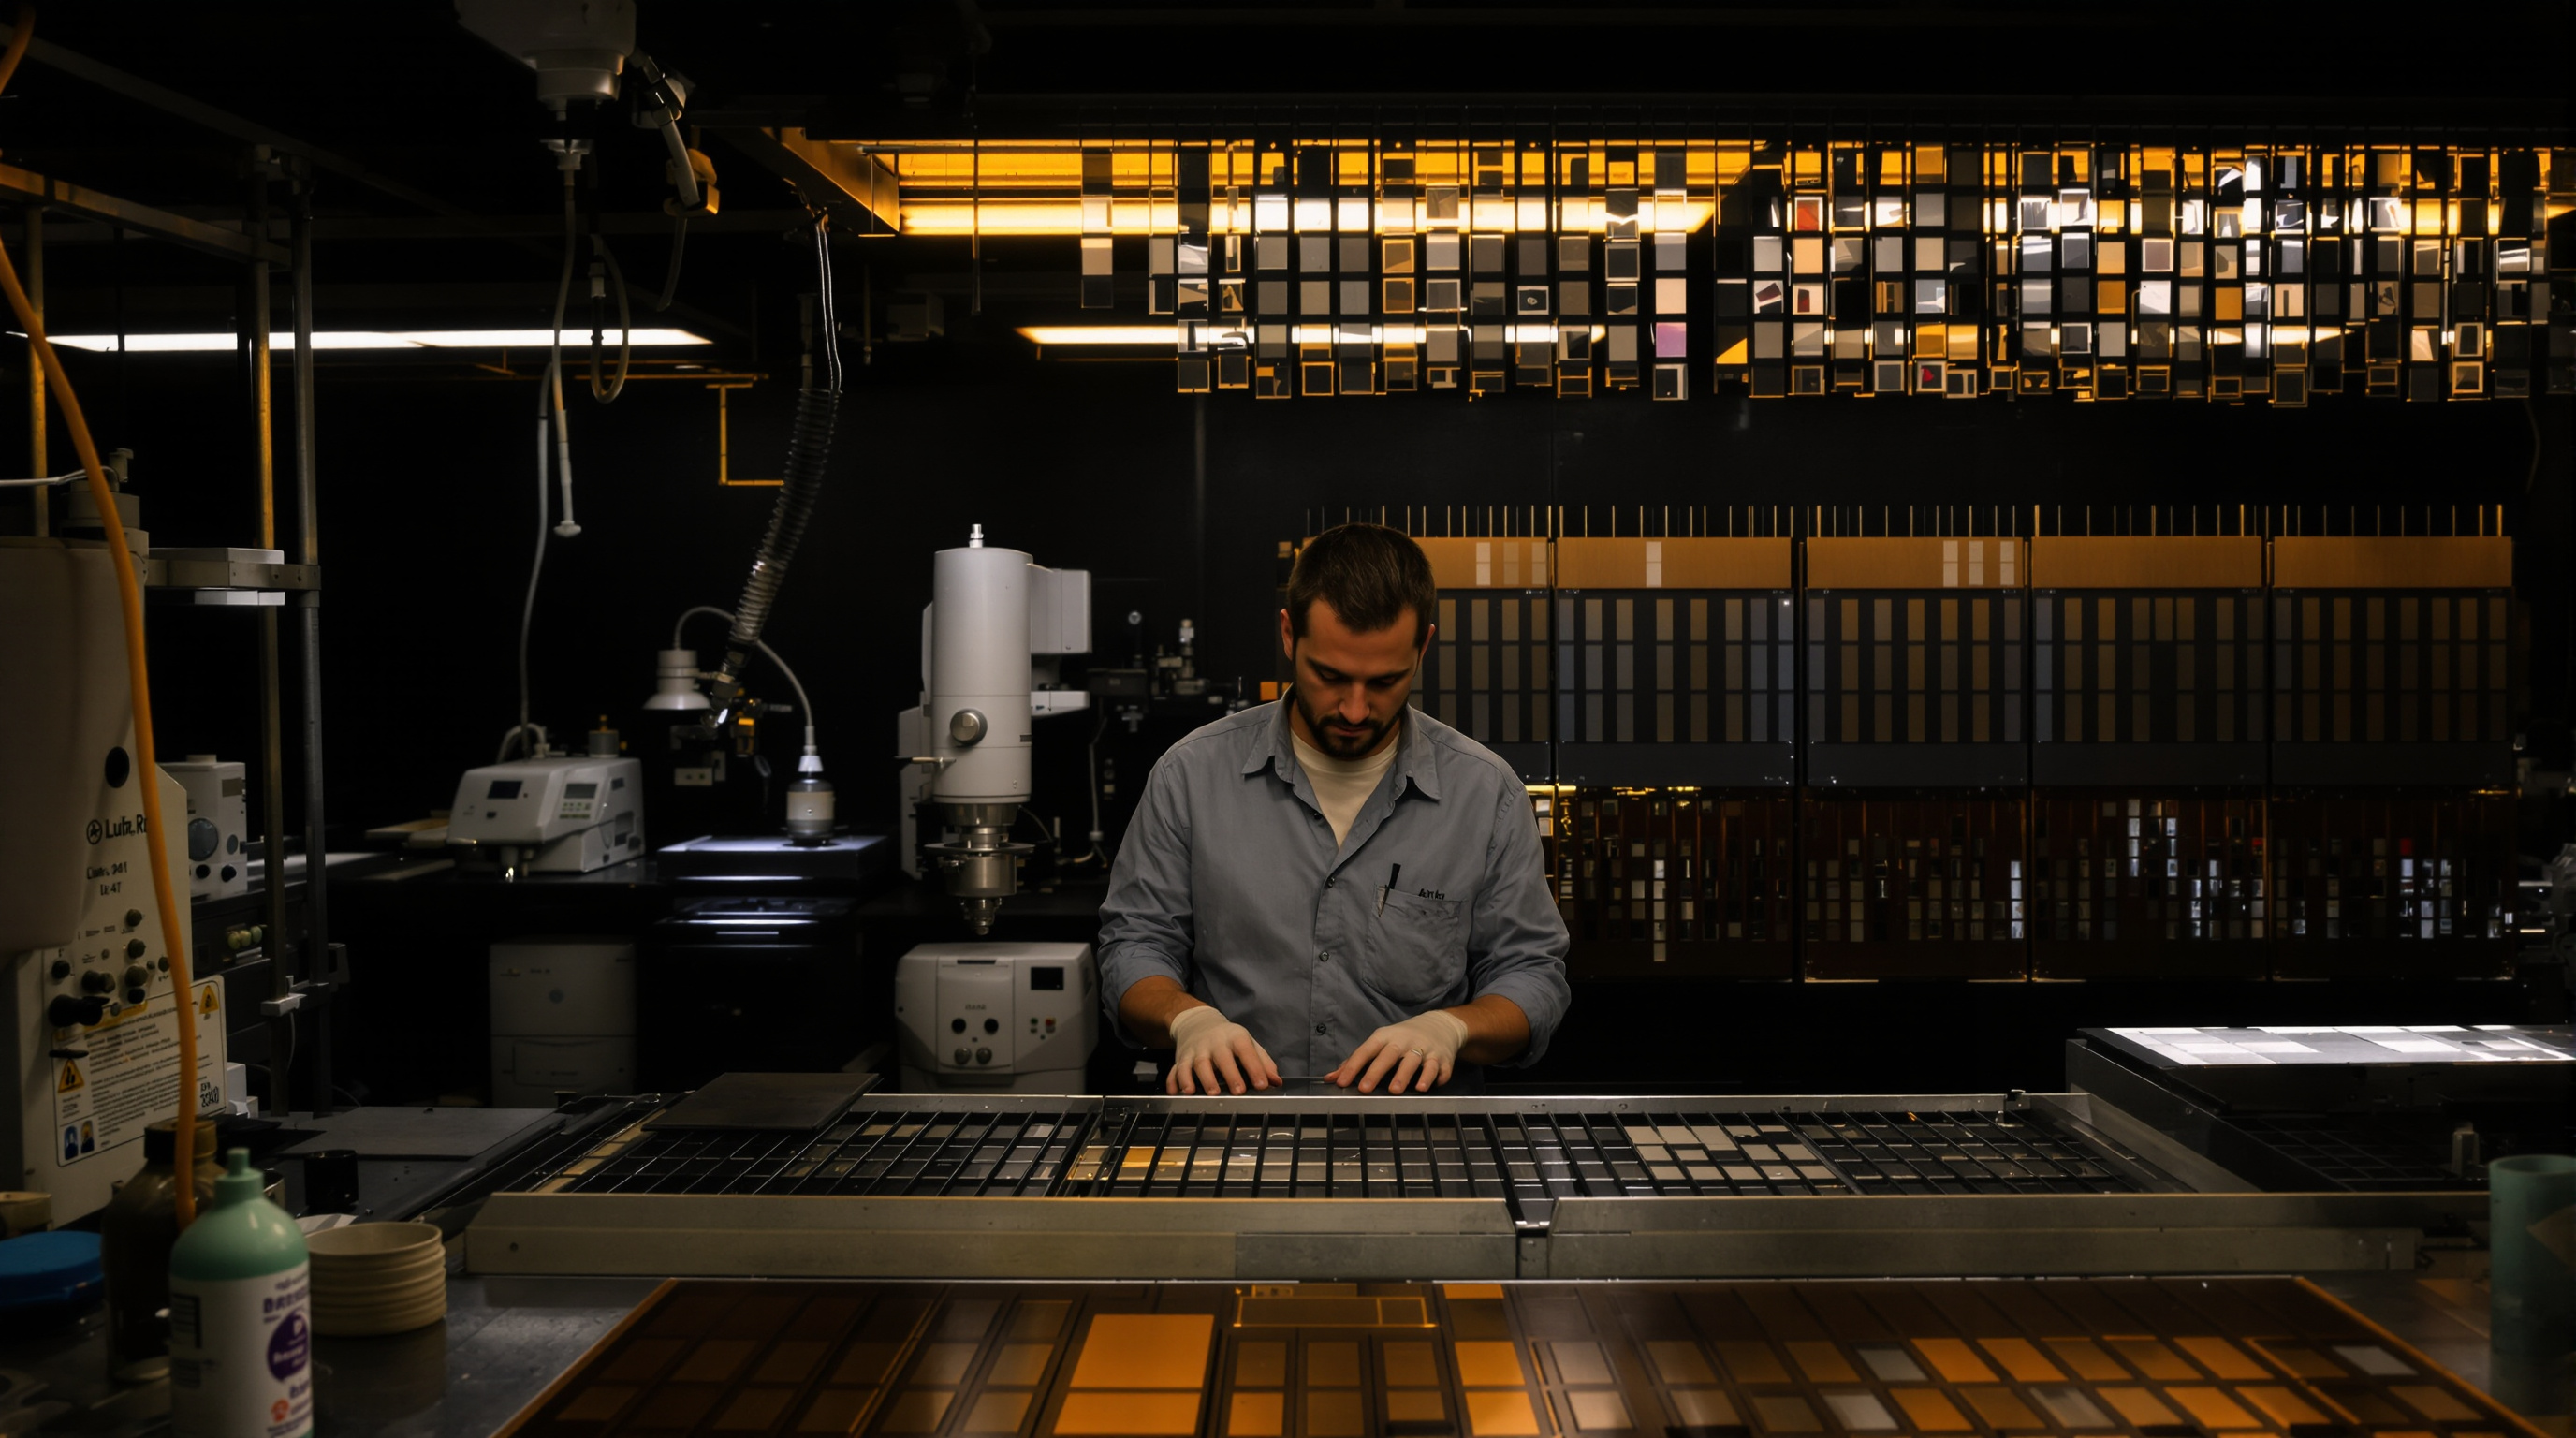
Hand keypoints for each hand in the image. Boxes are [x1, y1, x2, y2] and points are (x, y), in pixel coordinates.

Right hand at [1166, 1005, 1279, 1094]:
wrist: (1197, 1022)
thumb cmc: (1228, 1039)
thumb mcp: (1248, 1044)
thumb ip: (1263, 1062)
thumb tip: (1277, 1082)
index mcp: (1235, 1037)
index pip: (1246, 1050)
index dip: (1254, 1067)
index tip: (1262, 1085)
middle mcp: (1214, 1043)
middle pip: (1221, 1058)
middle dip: (1230, 1074)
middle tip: (1238, 1092)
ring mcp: (1195, 1051)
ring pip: (1197, 1064)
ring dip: (1203, 1079)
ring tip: (1210, 1093)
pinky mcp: (1180, 1059)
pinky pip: (1175, 1070)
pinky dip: (1174, 1081)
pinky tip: (1177, 1092)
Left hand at [1329, 1010, 1469, 1093]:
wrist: (1440, 1025)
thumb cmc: (1402, 1039)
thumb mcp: (1379, 1044)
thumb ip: (1355, 1061)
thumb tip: (1330, 1078)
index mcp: (1385, 1037)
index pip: (1365, 1051)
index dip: (1352, 1067)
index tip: (1342, 1083)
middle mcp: (1404, 1041)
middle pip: (1389, 1055)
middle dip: (1376, 1072)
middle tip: (1366, 1089)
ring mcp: (1424, 1048)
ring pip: (1413, 1061)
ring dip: (1404, 1075)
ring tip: (1396, 1090)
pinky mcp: (1442, 1058)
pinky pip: (1438, 1068)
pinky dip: (1432, 1078)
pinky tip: (1424, 1088)